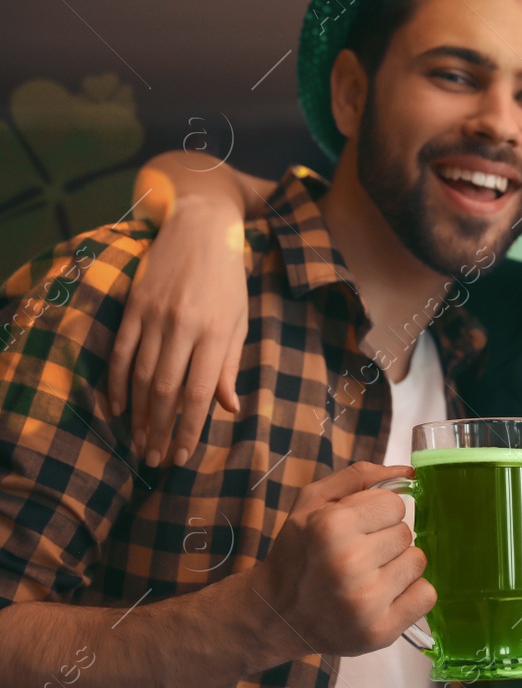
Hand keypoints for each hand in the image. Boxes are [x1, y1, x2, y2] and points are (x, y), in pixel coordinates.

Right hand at [108, 198, 247, 467]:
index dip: (189, 428)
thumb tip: (228, 409)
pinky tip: (116, 408)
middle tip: (155, 459)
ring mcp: (154, 316)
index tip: (183, 454)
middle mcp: (182, 327)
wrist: (201, 228)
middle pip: (166, 391)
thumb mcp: (238, 321)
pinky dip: (117, 382)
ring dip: (138, 414)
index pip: (198, 393)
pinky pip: (120, 352)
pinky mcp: (134, 306)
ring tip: (138, 442)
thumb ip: (229, 366)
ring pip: (141, 376)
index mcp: (215, 333)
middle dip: (160, 430)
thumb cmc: (228, 281)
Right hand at [249, 462, 433, 657]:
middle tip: (356, 556)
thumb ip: (360, 477)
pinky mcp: (380, 631)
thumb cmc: (297, 552)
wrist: (276, 615)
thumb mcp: (312, 502)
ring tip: (367, 576)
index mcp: (331, 527)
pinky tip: (383, 595)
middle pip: (407, 534)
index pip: (395, 504)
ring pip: (419, 563)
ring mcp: (366, 603)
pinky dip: (411, 594)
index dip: (376, 513)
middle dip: (385, 540)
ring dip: (398, 566)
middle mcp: (349, 565)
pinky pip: (427, 596)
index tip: (355, 528)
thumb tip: (410, 473)